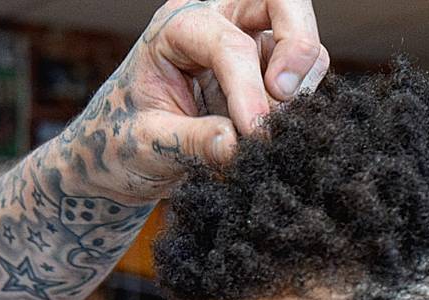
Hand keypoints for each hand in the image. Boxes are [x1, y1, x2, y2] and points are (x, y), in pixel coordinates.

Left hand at [57, 0, 329, 203]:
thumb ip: (191, 142)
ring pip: (302, 39)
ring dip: (302, 82)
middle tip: (285, 96)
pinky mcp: (265, 72)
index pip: (228, 43)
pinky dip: (302, 101)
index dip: (248, 88)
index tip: (256, 133)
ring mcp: (246, 42)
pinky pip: (304, 75)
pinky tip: (278, 131)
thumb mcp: (148, 146)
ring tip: (274, 128)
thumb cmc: (125, 141)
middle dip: (297, 43)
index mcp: (177, 26)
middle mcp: (216, 20)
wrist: (125, 155)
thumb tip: (237, 145)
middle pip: (281, 0)